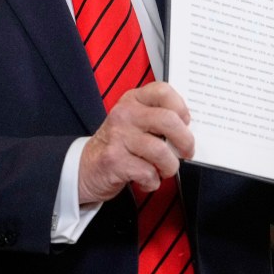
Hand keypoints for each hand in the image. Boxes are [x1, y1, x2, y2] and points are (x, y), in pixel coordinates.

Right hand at [78, 80, 194, 204]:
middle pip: (168, 120)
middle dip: (185, 141)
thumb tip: (188, 130)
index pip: (163, 91)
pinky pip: (148, 172)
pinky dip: (153, 181)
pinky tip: (146, 179)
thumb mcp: (134, 122)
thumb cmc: (119, 144)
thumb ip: (157, 119)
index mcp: (133, 100)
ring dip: (170, 166)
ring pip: (161, 151)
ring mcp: (118, 137)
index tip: (185, 122)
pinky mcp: (114, 160)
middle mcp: (125, 114)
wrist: (85, 167)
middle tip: (186, 152)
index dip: (181, 107)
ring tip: (164, 170)